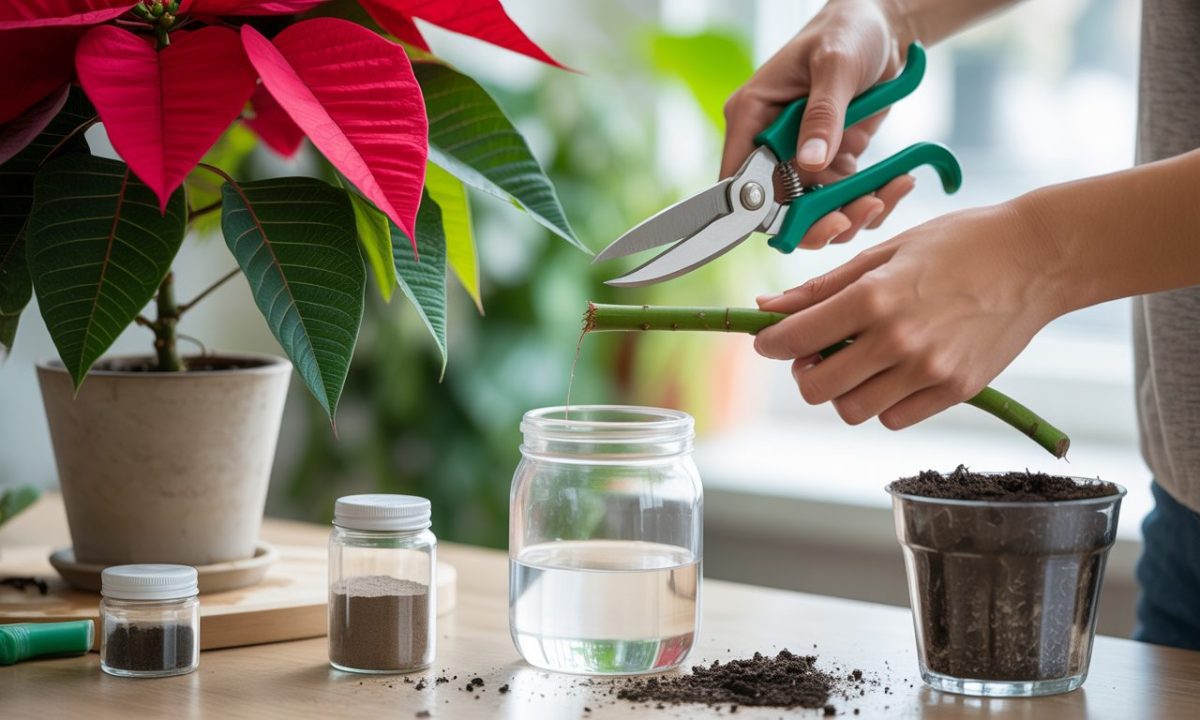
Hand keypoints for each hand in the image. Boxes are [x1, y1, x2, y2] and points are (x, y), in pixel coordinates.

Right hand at [721, 0, 914, 248]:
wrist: (884, 27)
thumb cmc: (848, 30)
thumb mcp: (836, 65)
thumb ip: (823, 115)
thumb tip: (810, 163)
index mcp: (752, 117)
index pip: (739, 180)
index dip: (759, 212)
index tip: (795, 225)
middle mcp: (770, 144)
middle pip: (777, 208)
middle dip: (813, 224)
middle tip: (848, 221)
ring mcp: (801, 157)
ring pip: (814, 213)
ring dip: (850, 216)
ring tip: (884, 197)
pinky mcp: (832, 163)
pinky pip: (844, 200)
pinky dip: (872, 201)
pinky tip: (898, 183)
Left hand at [752, 201, 1064, 429]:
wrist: (1036, 257)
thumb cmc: (960, 243)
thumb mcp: (884, 251)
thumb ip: (823, 287)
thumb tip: (770, 308)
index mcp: (873, 297)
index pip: (795, 339)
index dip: (771, 344)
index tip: (769, 341)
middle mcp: (897, 338)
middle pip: (816, 388)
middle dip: (805, 373)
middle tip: (815, 354)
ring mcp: (928, 369)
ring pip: (852, 410)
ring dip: (843, 391)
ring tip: (857, 363)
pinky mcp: (956, 390)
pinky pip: (894, 418)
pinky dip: (882, 403)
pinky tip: (892, 373)